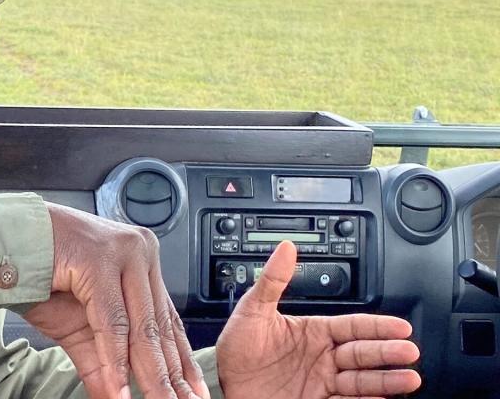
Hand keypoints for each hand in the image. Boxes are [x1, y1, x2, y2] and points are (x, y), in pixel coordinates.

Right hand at [23, 203, 208, 398]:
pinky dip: (114, 359)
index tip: (193, 393)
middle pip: (158, 326)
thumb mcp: (79, 328)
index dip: (181, 361)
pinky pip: (111, 320)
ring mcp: (121, 251)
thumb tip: (118, 398)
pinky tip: (119, 387)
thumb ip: (103, 362)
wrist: (2, 244)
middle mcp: (139, 251)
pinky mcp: (99, 258)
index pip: (168, 319)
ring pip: (140, 325)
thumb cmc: (40, 274)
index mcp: (141, 260)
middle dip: (169, 375)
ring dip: (149, 374)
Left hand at [216, 241, 421, 398]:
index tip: (401, 326)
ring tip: (409, 378)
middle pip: (363, 353)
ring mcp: (322, 383)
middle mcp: (324, 358)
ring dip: (386, 380)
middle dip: (387, 352)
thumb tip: (285, 248)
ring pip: (362, 380)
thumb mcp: (252, 310)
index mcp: (314, 332)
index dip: (377, 326)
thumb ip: (272, 280)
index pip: (353, 326)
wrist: (222, 382)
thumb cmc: (237, 347)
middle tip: (409, 351)